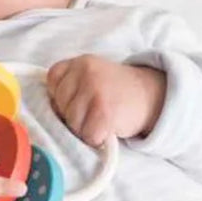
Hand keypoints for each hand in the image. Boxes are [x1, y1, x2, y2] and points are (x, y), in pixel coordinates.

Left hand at [46, 55, 166, 147]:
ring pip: (71, 123)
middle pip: (59, 105)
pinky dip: (97, 139)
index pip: (52, 81)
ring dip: (85, 128)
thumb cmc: (118, 92)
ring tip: (101, 120)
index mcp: (80, 62)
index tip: (81, 99)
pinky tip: (108, 128)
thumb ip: (70, 85)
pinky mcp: (104, 112)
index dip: (63, 96)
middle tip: (94, 112)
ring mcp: (95, 91)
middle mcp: (85, 72)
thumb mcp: (92, 76)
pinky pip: (87, 135)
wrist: (153, 95)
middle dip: (73, 114)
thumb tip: (48, 111)